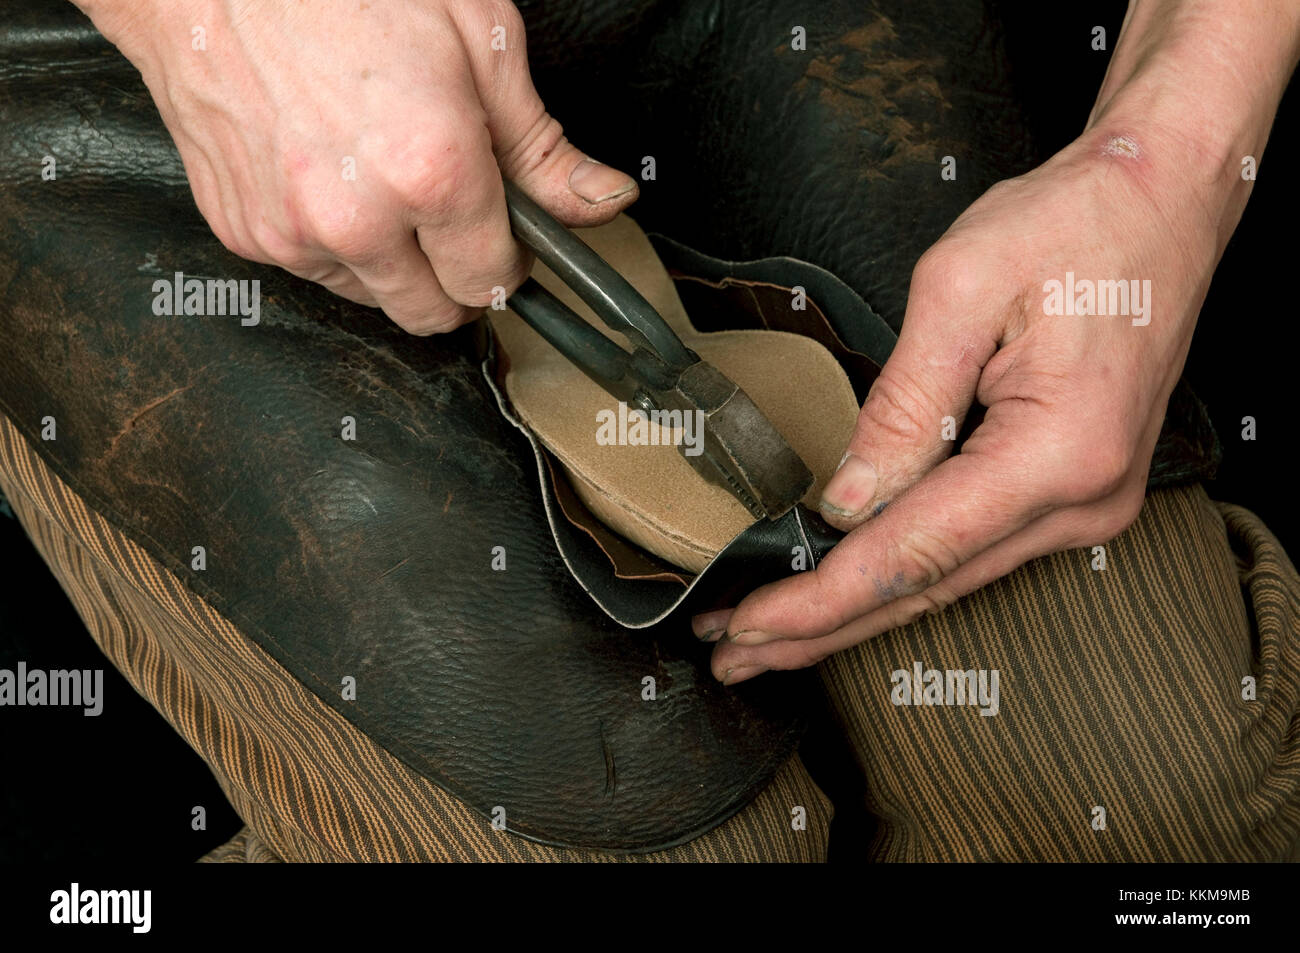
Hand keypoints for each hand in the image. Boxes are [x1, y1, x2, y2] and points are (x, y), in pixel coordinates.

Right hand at [79, 0, 636, 331]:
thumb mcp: (477, 41)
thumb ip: (541, 146)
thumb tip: (602, 201)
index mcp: (432, 173)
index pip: (491, 282)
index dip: (509, 261)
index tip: (507, 239)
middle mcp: (360, 218)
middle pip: (433, 312)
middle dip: (455, 278)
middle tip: (453, 219)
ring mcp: (294, 232)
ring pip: (372, 297)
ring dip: (391, 262)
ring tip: (381, 180)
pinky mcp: (245, 234)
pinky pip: (313, 270)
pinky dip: (331, 242)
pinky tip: (330, 176)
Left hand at [694, 126, 1221, 683]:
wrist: (1163, 198)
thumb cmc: (1075, 223)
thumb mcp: (962, 289)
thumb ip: (901, 406)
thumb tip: (846, 500)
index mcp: (1059, 453)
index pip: (913, 553)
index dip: (821, 599)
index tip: (747, 627)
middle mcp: (1084, 500)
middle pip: (928, 589)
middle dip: (823, 629)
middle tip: (735, 656)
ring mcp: (1088, 504)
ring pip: (949, 581)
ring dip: (856, 609)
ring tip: (771, 634)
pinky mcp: (1076, 491)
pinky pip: (974, 550)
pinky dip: (904, 574)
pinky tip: (850, 589)